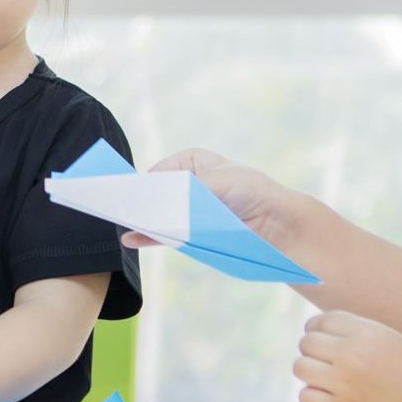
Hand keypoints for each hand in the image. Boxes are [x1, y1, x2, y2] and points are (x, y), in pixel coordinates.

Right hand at [124, 148, 307, 250]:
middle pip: (155, 194)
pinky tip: (133, 239)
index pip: (158, 172)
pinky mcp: (190, 232)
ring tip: (124, 225)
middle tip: (122, 211)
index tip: (128, 195)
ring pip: (158, 215)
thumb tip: (156, 198)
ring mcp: (186, 210)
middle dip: (141, 203)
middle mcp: (185, 184)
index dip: (143, 184)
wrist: (279, 224)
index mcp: (190, 162)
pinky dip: (148, 237)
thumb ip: (185, 191)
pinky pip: (164, 234)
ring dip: (143, 221)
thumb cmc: (253, 191)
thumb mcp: (218, 182)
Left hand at [293, 310, 401, 401]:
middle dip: (314, 353)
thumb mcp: (392, 341)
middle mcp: (352, 353)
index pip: (321, 320)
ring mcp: (345, 382)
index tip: (325, 342)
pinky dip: (313, 398)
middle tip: (329, 365)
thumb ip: (359, 332)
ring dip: (310, 374)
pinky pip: (305, 396)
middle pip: (306, 342)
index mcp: (367, 332)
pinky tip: (329, 399)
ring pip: (300, 367)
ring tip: (327, 380)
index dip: (317, 330)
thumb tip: (318, 329)